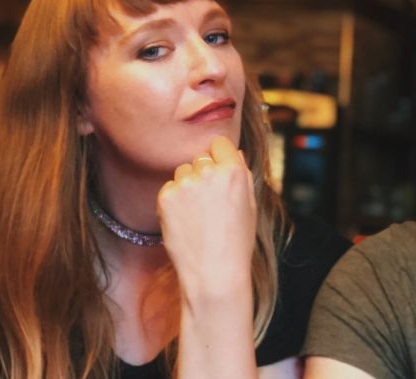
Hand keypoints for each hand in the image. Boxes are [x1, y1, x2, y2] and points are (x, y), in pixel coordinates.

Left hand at [157, 135, 256, 298]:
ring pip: (183, 172)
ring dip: (188, 186)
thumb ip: (241, 174)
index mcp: (234, 171)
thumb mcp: (249, 204)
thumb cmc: (236, 241)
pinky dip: (174, 201)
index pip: (219, 143)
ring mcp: (185, 184)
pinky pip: (169, 188)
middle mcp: (209, 172)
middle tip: (210, 203)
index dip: (220, 156)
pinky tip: (186, 221)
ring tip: (198, 215)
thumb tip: (232, 151)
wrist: (214, 272)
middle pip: (200, 158)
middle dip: (204, 173)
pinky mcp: (166, 197)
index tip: (220, 171)